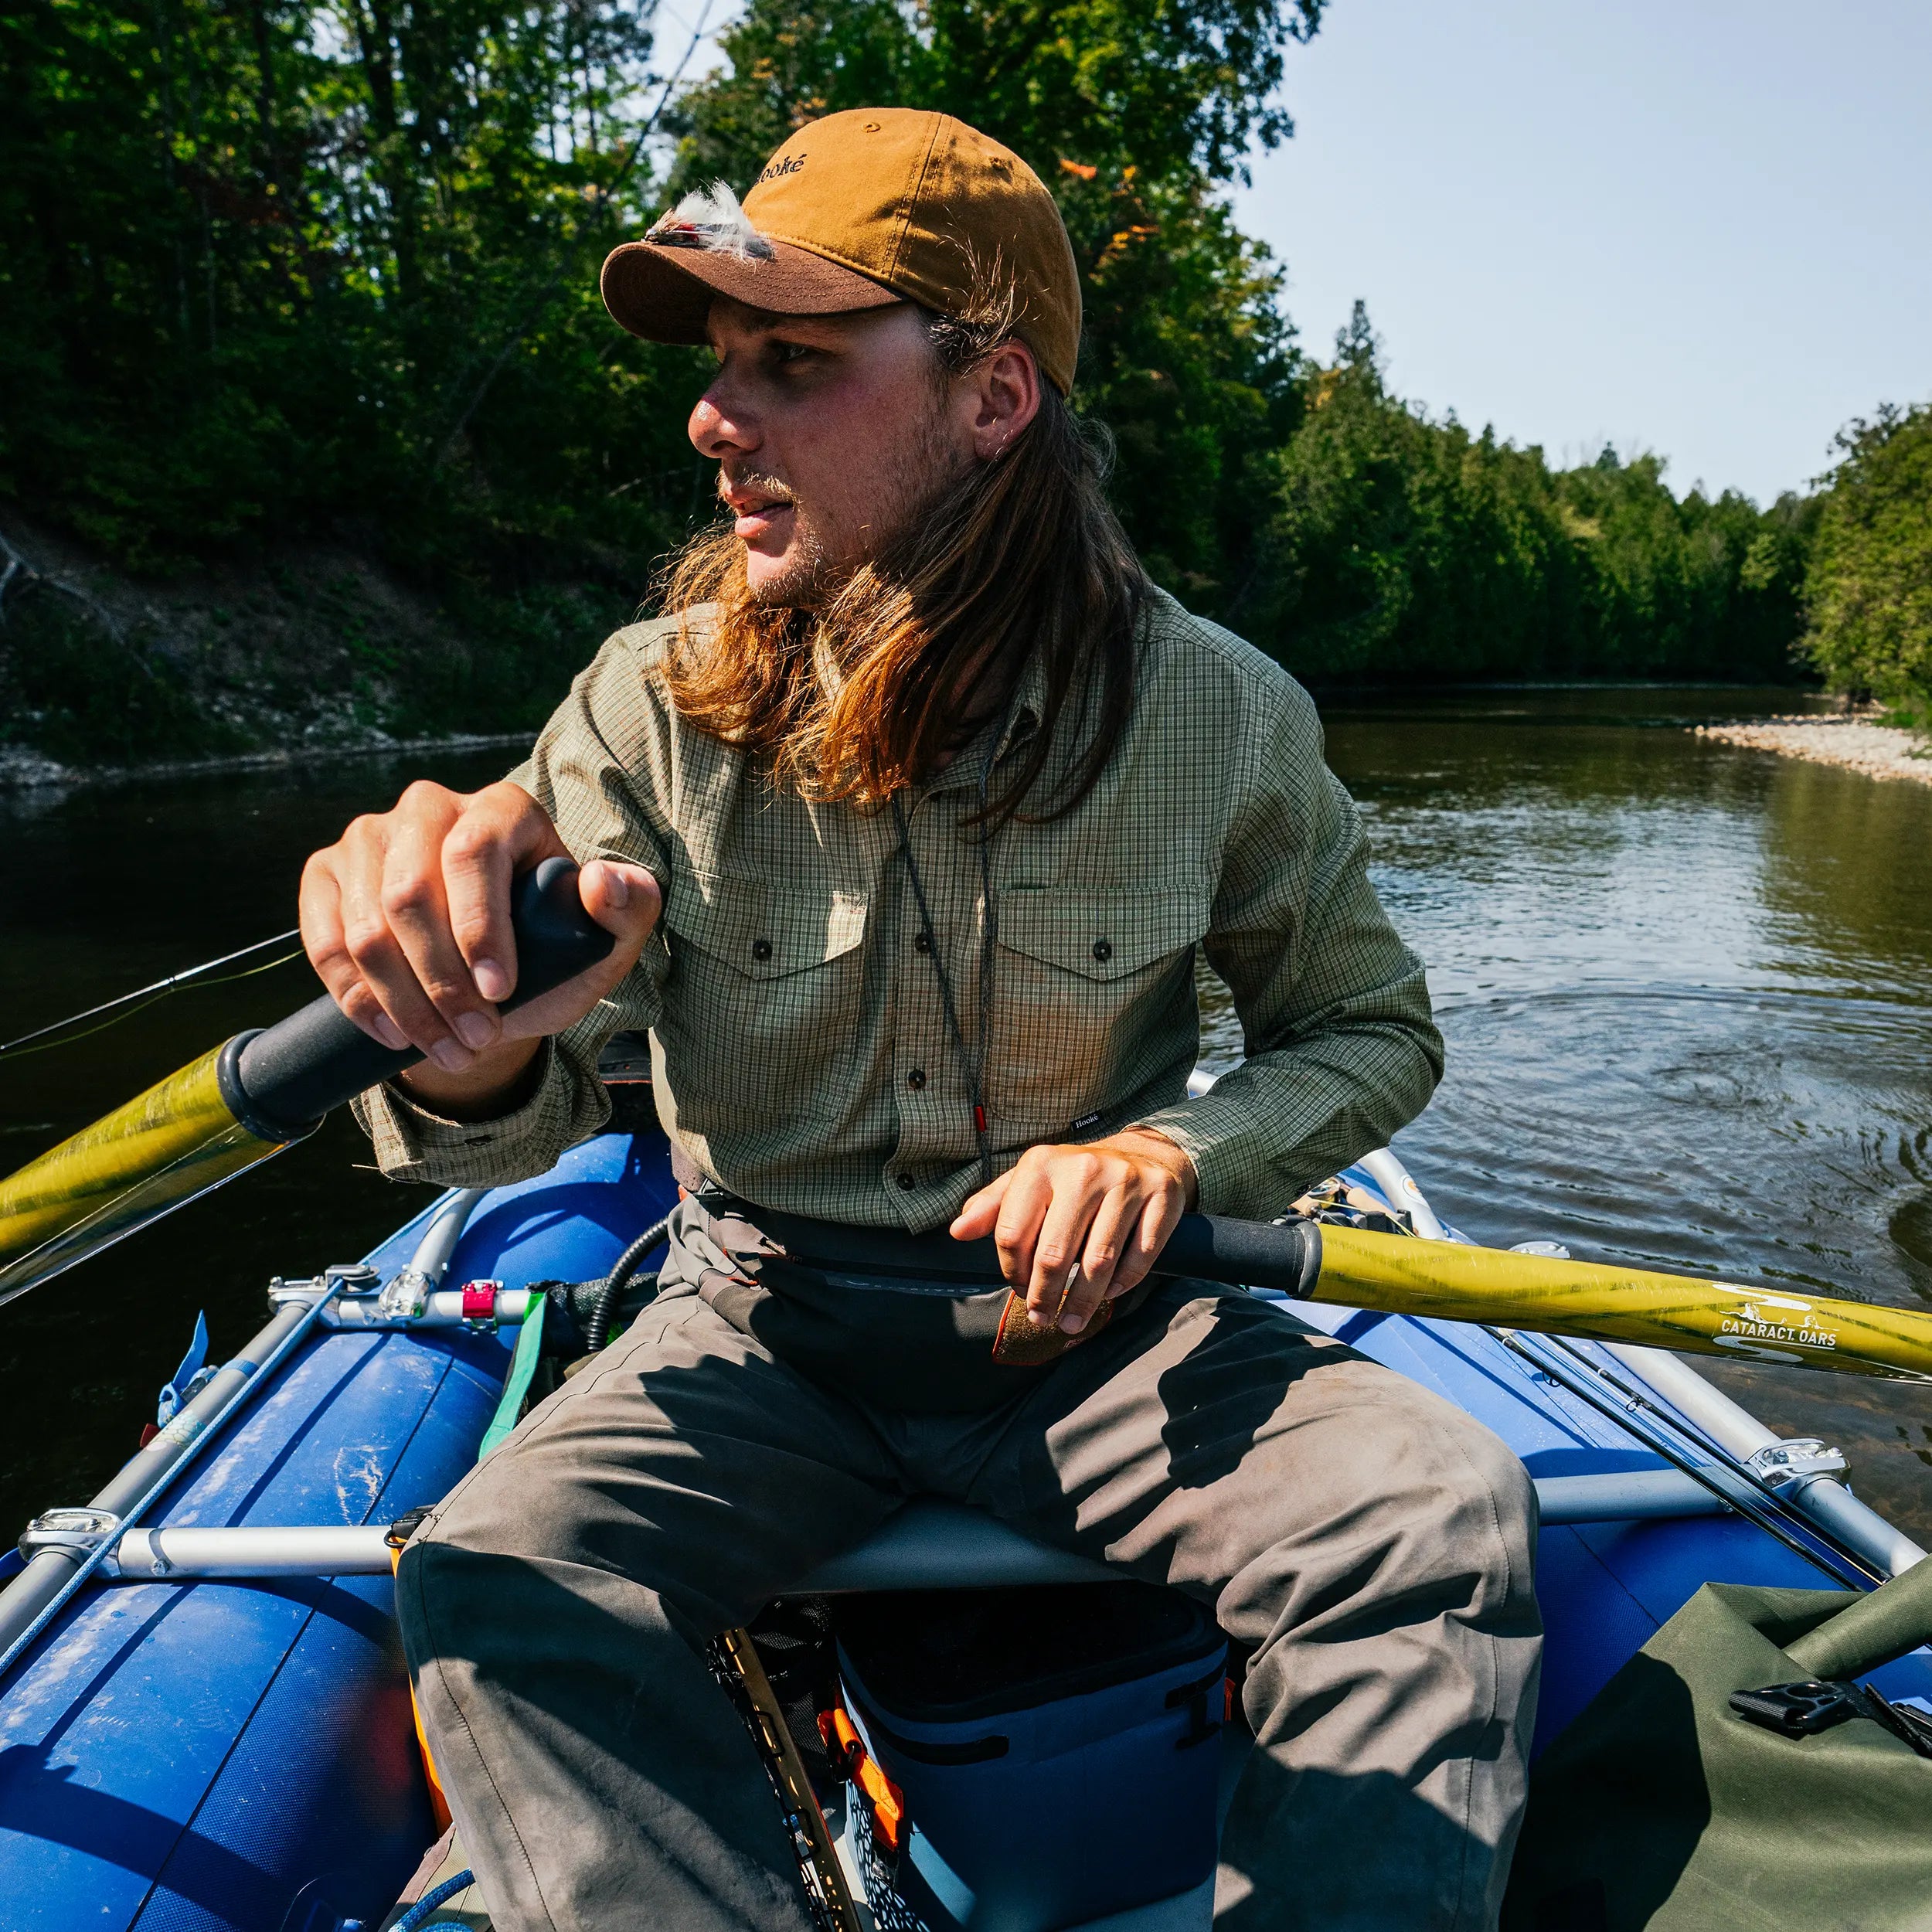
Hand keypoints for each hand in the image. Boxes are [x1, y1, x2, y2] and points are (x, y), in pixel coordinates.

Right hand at [299, 779, 660, 1114]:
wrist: (491, 982)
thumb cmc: (553, 954)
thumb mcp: (604, 943)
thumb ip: (629, 910)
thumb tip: (602, 881)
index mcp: (501, 809)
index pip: (474, 854)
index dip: (479, 927)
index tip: (499, 992)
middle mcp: (429, 807)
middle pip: (410, 894)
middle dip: (442, 983)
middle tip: (477, 1038)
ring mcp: (370, 837)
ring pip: (366, 928)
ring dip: (405, 1003)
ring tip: (447, 1048)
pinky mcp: (327, 873)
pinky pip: (324, 941)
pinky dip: (357, 998)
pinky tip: (392, 1032)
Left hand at [950, 1129, 1197, 1334]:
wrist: (1141, 1155)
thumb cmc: (1073, 1180)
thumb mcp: (1029, 1184)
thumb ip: (992, 1207)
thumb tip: (957, 1231)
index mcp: (1042, 1164)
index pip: (1013, 1233)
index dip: (1012, 1272)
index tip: (1020, 1290)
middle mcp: (1083, 1169)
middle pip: (1054, 1254)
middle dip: (1045, 1297)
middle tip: (1043, 1319)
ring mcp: (1126, 1181)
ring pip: (1098, 1262)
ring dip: (1083, 1302)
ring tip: (1071, 1323)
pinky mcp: (1162, 1195)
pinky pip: (1139, 1256)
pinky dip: (1123, 1284)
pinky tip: (1110, 1293)